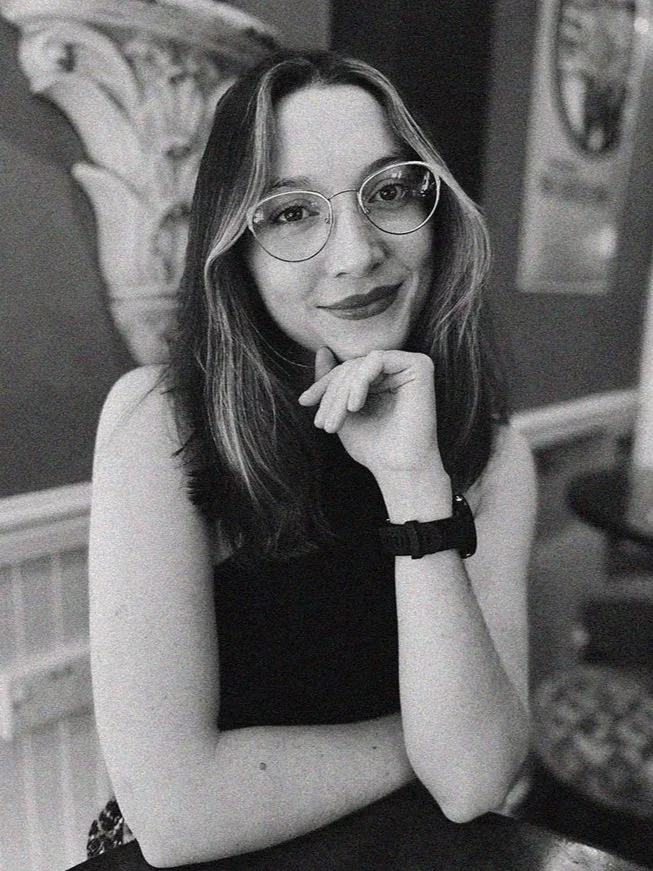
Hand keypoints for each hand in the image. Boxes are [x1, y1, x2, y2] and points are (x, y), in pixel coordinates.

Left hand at [298, 347, 444, 480]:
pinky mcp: (419, 366)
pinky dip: (359, 382)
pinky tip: (354, 407)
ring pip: (360, 365)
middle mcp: (398, 369)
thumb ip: (333, 381)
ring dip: (341, 394)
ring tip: (335, 423)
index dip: (323, 386)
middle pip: (351, 367)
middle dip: (331, 395)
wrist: (398, 469)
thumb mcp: (342, 412)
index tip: (305, 402)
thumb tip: (321, 350)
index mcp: (383, 379)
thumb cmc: (373, 447)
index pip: (345, 371)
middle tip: (323, 424)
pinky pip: (377, 359)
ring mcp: (410, 366)